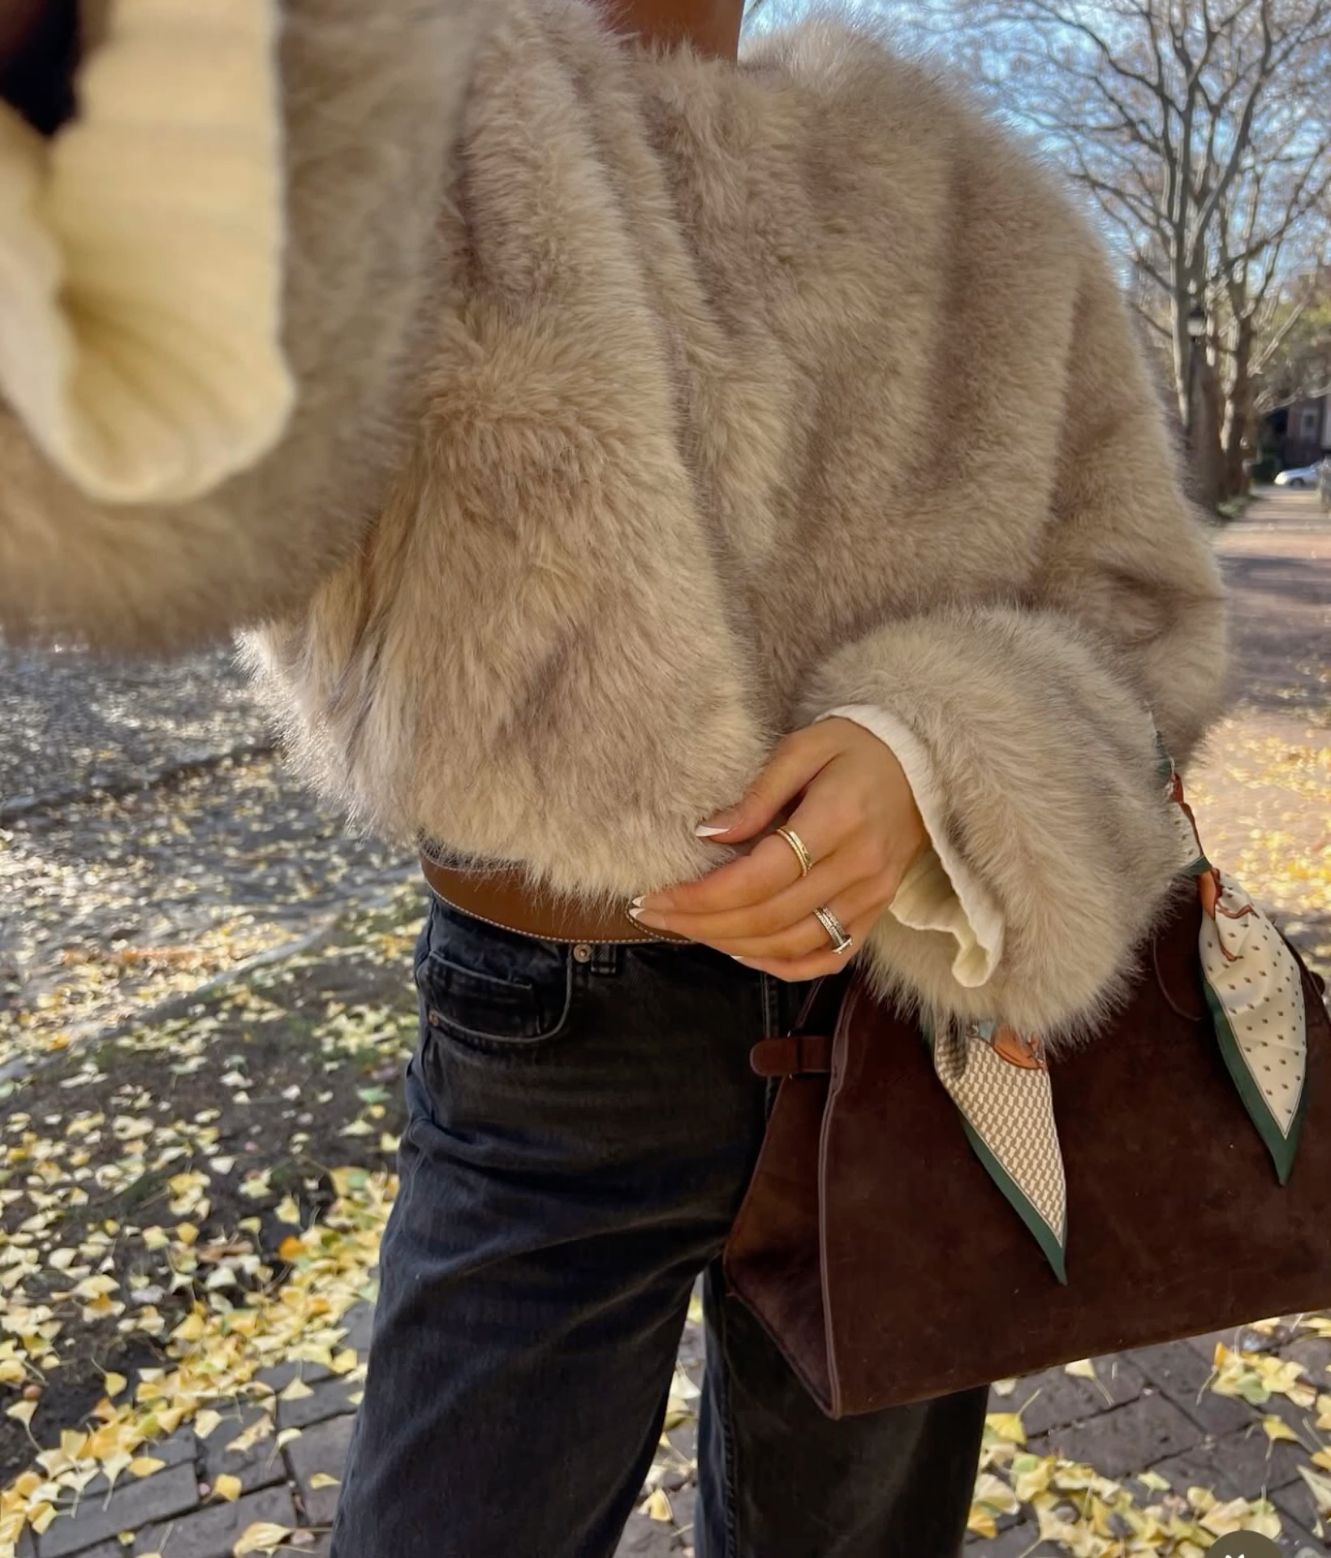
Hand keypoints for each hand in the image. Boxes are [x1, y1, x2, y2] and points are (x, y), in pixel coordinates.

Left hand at [631, 717, 929, 979]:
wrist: (925, 765)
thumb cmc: (857, 747)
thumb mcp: (804, 747)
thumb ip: (757, 794)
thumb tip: (708, 833)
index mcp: (838, 819)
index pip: (760, 877)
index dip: (702, 896)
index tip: (657, 895)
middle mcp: (859, 867)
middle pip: (769, 917)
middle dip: (701, 923)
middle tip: (654, 915)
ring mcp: (872, 897)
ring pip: (793, 944)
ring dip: (732, 945)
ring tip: (688, 929)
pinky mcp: (877, 912)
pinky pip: (829, 957)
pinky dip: (782, 965)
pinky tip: (743, 951)